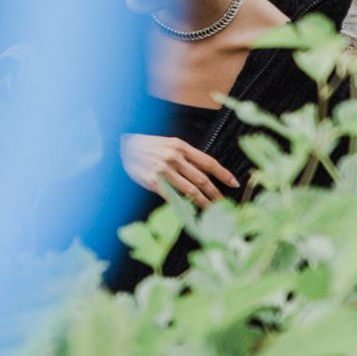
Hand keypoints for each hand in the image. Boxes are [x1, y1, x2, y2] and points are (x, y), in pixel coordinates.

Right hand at [122, 135, 238, 207]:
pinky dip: (183, 205)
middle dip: (216, 194)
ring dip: (204, 203)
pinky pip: (172, 197)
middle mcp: (174, 158)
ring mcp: (163, 170)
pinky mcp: (153, 181)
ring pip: (190, 191)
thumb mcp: (168, 144)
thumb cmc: (147, 146)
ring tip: (211, 210)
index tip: (234, 183)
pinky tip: (191, 211)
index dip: (224, 174)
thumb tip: (205, 172)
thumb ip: (185, 156)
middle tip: (224, 203)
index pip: (208, 162)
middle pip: (202, 179)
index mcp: (180, 147)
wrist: (122, 146)